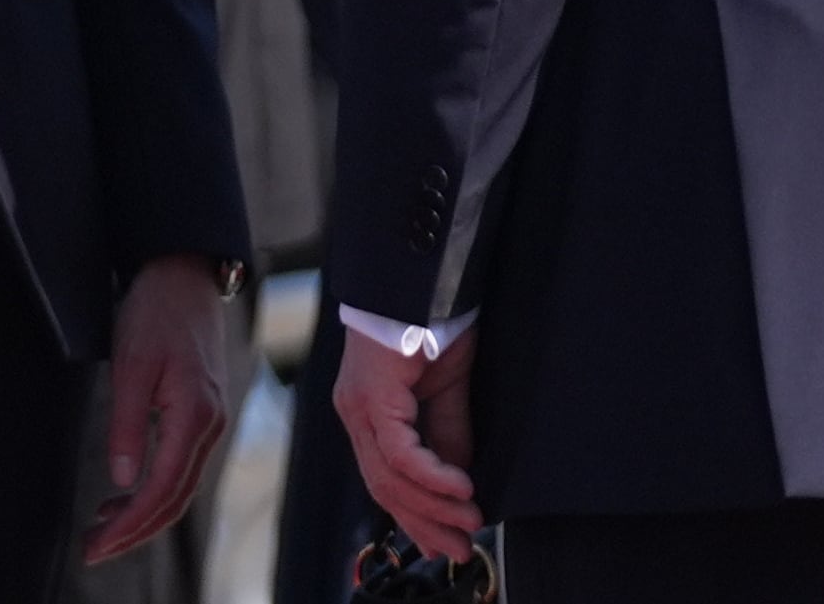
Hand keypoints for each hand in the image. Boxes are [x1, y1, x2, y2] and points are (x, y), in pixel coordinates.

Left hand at [83, 253, 235, 563]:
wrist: (185, 276)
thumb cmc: (157, 312)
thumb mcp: (131, 364)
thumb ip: (127, 425)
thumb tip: (121, 480)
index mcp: (194, 414)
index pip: (162, 489)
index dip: (130, 524)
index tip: (98, 544)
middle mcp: (210, 424)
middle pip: (176, 498)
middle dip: (135, 531)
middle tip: (94, 550)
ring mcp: (210, 421)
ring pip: (180, 487)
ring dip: (143, 514)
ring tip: (102, 528)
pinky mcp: (202, 414)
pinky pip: (181, 467)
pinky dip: (154, 491)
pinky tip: (124, 494)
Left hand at [334, 319, 480, 561]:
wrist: (423, 274)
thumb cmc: (434, 319)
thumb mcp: (448, 387)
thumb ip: (447, 433)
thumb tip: (458, 480)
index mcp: (369, 411)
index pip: (386, 478)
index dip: (416, 515)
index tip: (445, 542)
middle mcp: (356, 413)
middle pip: (384, 488)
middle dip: (424, 523)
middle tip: (458, 549)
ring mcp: (358, 406)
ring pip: (389, 478)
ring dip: (432, 507)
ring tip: (468, 523)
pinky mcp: (371, 397)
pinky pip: (399, 453)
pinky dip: (431, 476)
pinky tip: (461, 488)